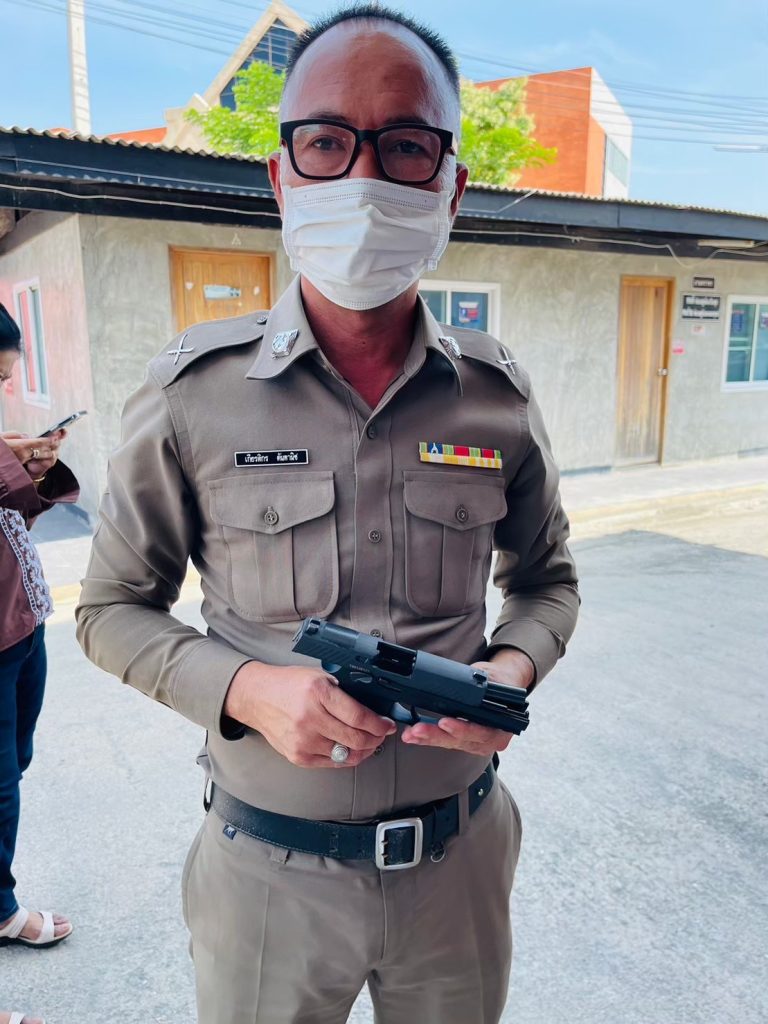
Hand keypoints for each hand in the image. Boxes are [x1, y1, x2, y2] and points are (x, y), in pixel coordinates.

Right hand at [1, 431, 62, 474]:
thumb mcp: (1, 438)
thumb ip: (15, 435)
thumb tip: (26, 436)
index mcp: (20, 446)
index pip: (41, 442)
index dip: (51, 439)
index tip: (57, 435)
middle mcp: (24, 456)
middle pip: (44, 451)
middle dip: (53, 445)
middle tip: (59, 439)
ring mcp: (23, 463)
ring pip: (40, 457)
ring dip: (48, 452)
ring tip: (54, 446)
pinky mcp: (21, 469)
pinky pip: (34, 462)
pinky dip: (40, 458)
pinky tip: (42, 454)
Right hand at [224, 661, 396, 767]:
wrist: (256, 697)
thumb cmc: (288, 684)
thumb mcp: (319, 677)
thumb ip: (344, 693)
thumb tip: (373, 709)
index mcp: (318, 693)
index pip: (358, 716)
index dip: (379, 724)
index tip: (387, 724)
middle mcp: (310, 718)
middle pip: (356, 739)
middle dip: (376, 738)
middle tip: (381, 733)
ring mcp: (303, 741)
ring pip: (347, 755)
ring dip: (364, 750)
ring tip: (368, 741)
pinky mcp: (298, 756)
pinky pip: (332, 763)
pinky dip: (346, 757)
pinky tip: (350, 748)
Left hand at [401, 649, 534, 756]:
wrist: (503, 683)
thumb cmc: (499, 680)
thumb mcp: (493, 677)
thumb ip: (481, 684)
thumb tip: (462, 682)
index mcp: (503, 727)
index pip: (481, 732)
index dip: (462, 729)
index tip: (445, 723)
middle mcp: (491, 740)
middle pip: (461, 741)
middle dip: (436, 736)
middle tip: (417, 731)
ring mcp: (476, 742)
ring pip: (451, 743)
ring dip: (429, 739)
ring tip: (410, 734)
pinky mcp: (463, 741)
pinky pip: (446, 741)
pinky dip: (430, 738)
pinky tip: (414, 736)